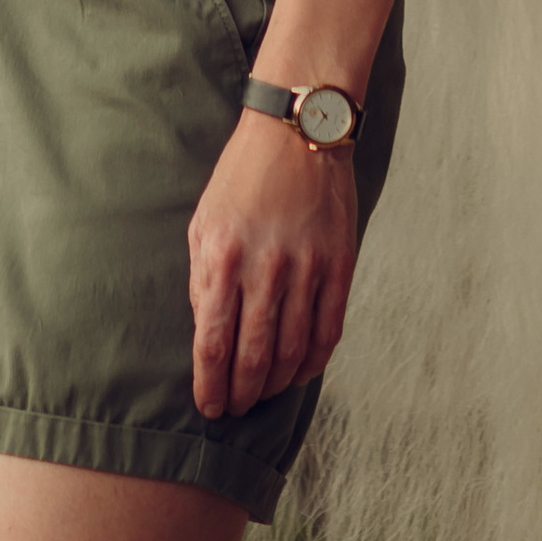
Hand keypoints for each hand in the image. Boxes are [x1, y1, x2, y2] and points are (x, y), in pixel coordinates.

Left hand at [187, 109, 358, 419]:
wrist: (299, 130)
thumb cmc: (242, 176)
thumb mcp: (204, 220)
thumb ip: (202, 278)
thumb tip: (206, 332)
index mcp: (223, 256)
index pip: (213, 344)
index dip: (210, 386)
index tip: (208, 408)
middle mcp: (265, 268)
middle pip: (253, 358)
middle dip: (241, 395)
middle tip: (235, 410)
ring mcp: (307, 268)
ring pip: (291, 353)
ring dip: (274, 385)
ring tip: (262, 395)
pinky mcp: (339, 265)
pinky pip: (327, 333)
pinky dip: (312, 363)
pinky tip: (299, 373)